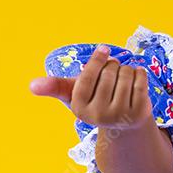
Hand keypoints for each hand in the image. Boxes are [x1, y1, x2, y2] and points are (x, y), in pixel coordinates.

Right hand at [29, 45, 154, 129]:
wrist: (122, 123)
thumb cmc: (94, 101)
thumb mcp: (74, 94)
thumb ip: (55, 86)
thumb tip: (32, 85)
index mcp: (79, 109)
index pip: (89, 75)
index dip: (98, 58)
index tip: (104, 49)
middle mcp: (99, 116)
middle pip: (109, 72)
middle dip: (113, 65)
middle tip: (113, 73)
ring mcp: (120, 116)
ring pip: (125, 73)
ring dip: (126, 69)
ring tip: (123, 78)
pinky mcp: (139, 114)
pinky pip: (140, 79)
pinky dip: (139, 73)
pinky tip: (136, 78)